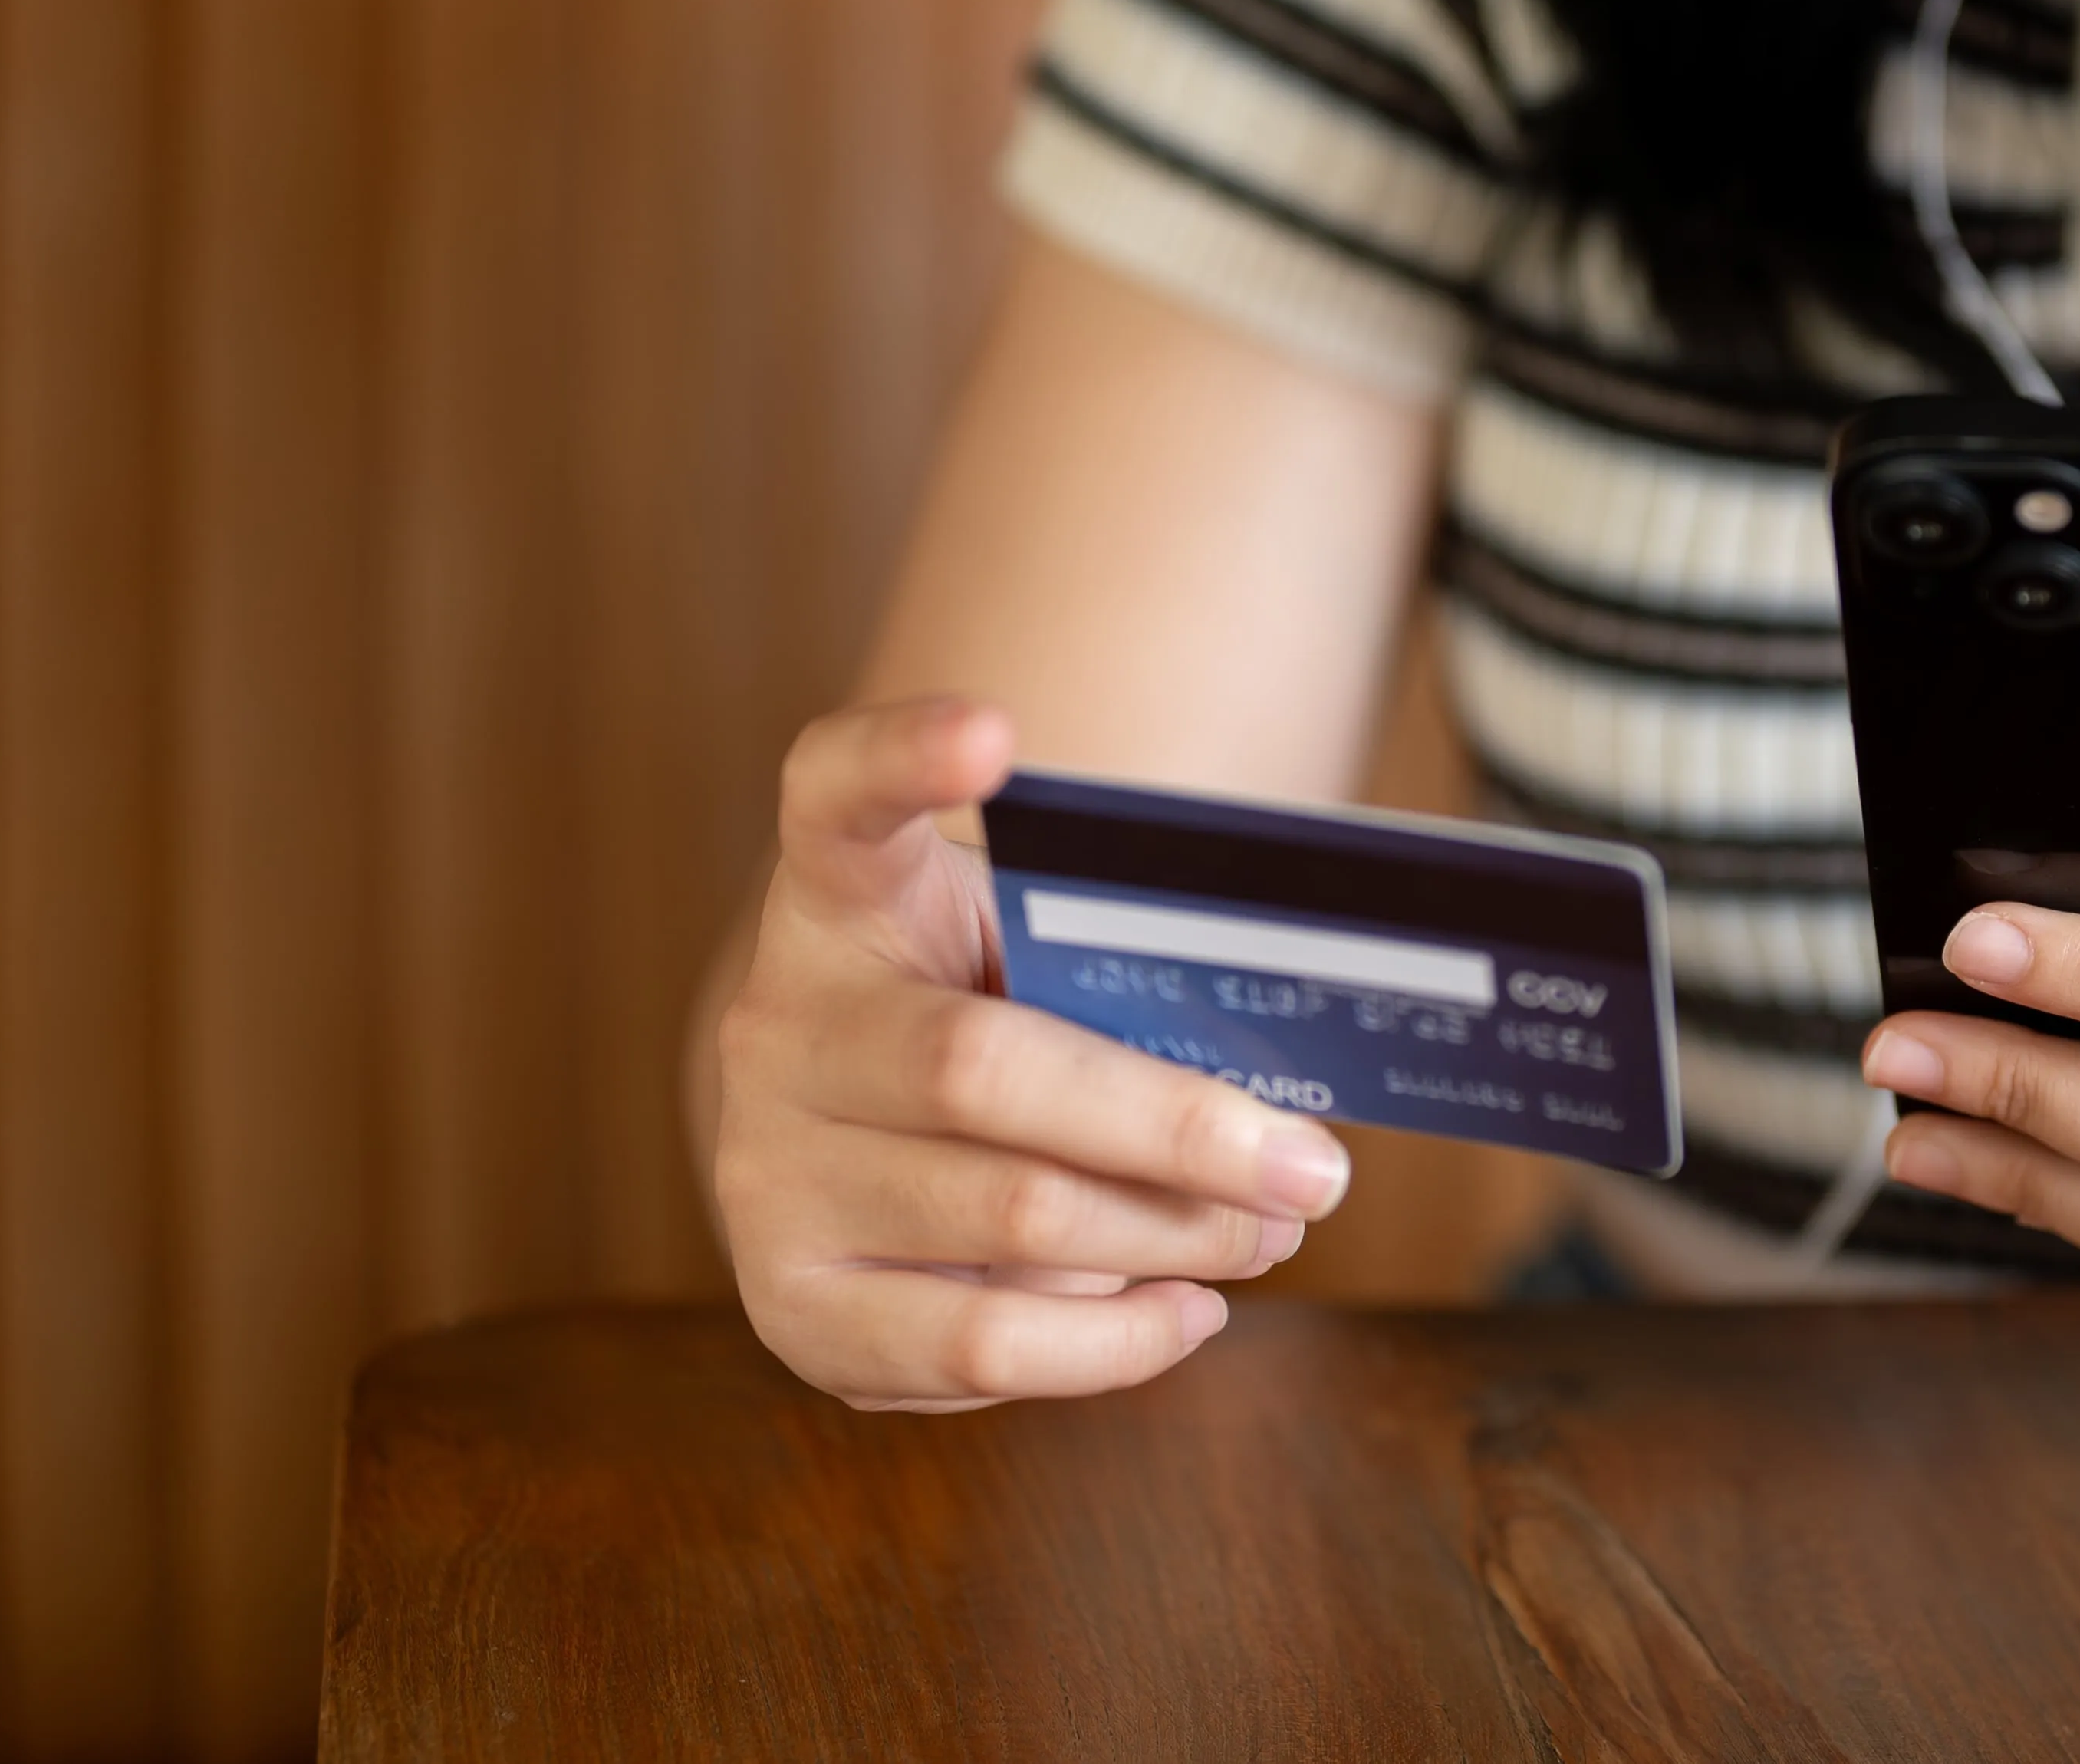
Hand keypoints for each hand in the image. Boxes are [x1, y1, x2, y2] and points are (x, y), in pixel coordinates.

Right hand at [714, 698, 1355, 1410]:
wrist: (859, 1150)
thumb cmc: (992, 1026)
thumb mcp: (1033, 961)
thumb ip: (1117, 984)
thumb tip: (1287, 1112)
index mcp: (838, 897)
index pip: (833, 795)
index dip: (902, 757)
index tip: (993, 730)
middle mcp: (778, 1026)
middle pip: (982, 1069)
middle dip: (1178, 1127)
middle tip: (1315, 1165)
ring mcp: (764, 1172)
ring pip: (1007, 1218)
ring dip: (1174, 1233)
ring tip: (1270, 1229)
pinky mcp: (793, 1307)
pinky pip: (980, 1349)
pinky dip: (1116, 1341)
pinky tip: (1190, 1308)